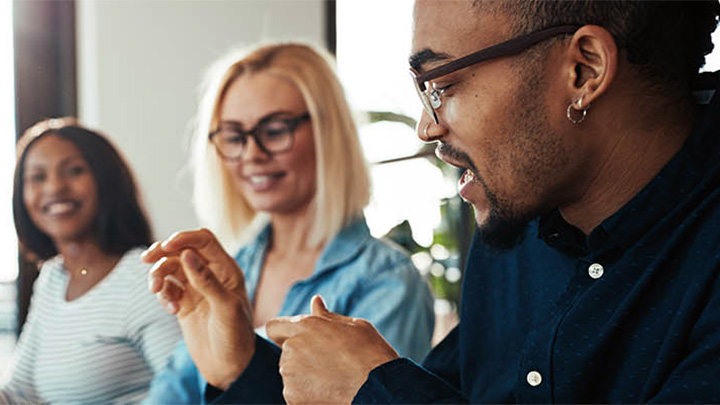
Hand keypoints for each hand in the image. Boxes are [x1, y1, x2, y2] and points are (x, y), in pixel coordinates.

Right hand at [143, 229, 254, 388]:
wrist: (229, 366)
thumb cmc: (235, 336)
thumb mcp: (225, 307)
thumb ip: (206, 279)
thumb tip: (187, 253)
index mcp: (226, 269)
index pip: (203, 240)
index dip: (184, 238)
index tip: (165, 246)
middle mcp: (210, 275)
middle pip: (181, 250)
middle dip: (162, 253)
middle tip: (146, 260)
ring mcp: (195, 289)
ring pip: (170, 268)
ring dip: (158, 275)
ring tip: (156, 291)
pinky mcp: (183, 303)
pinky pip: (167, 289)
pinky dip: (163, 295)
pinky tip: (171, 310)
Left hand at [267, 296, 398, 403]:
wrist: (379, 389)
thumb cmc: (371, 354)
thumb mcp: (353, 326)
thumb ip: (327, 316)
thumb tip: (315, 301)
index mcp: (305, 326)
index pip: (274, 327)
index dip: (283, 333)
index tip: (296, 340)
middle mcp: (292, 347)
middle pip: (287, 352)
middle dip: (301, 356)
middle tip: (330, 363)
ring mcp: (290, 373)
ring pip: (291, 373)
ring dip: (304, 375)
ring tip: (333, 378)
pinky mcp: (292, 396)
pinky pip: (295, 392)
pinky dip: (307, 394)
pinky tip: (329, 392)